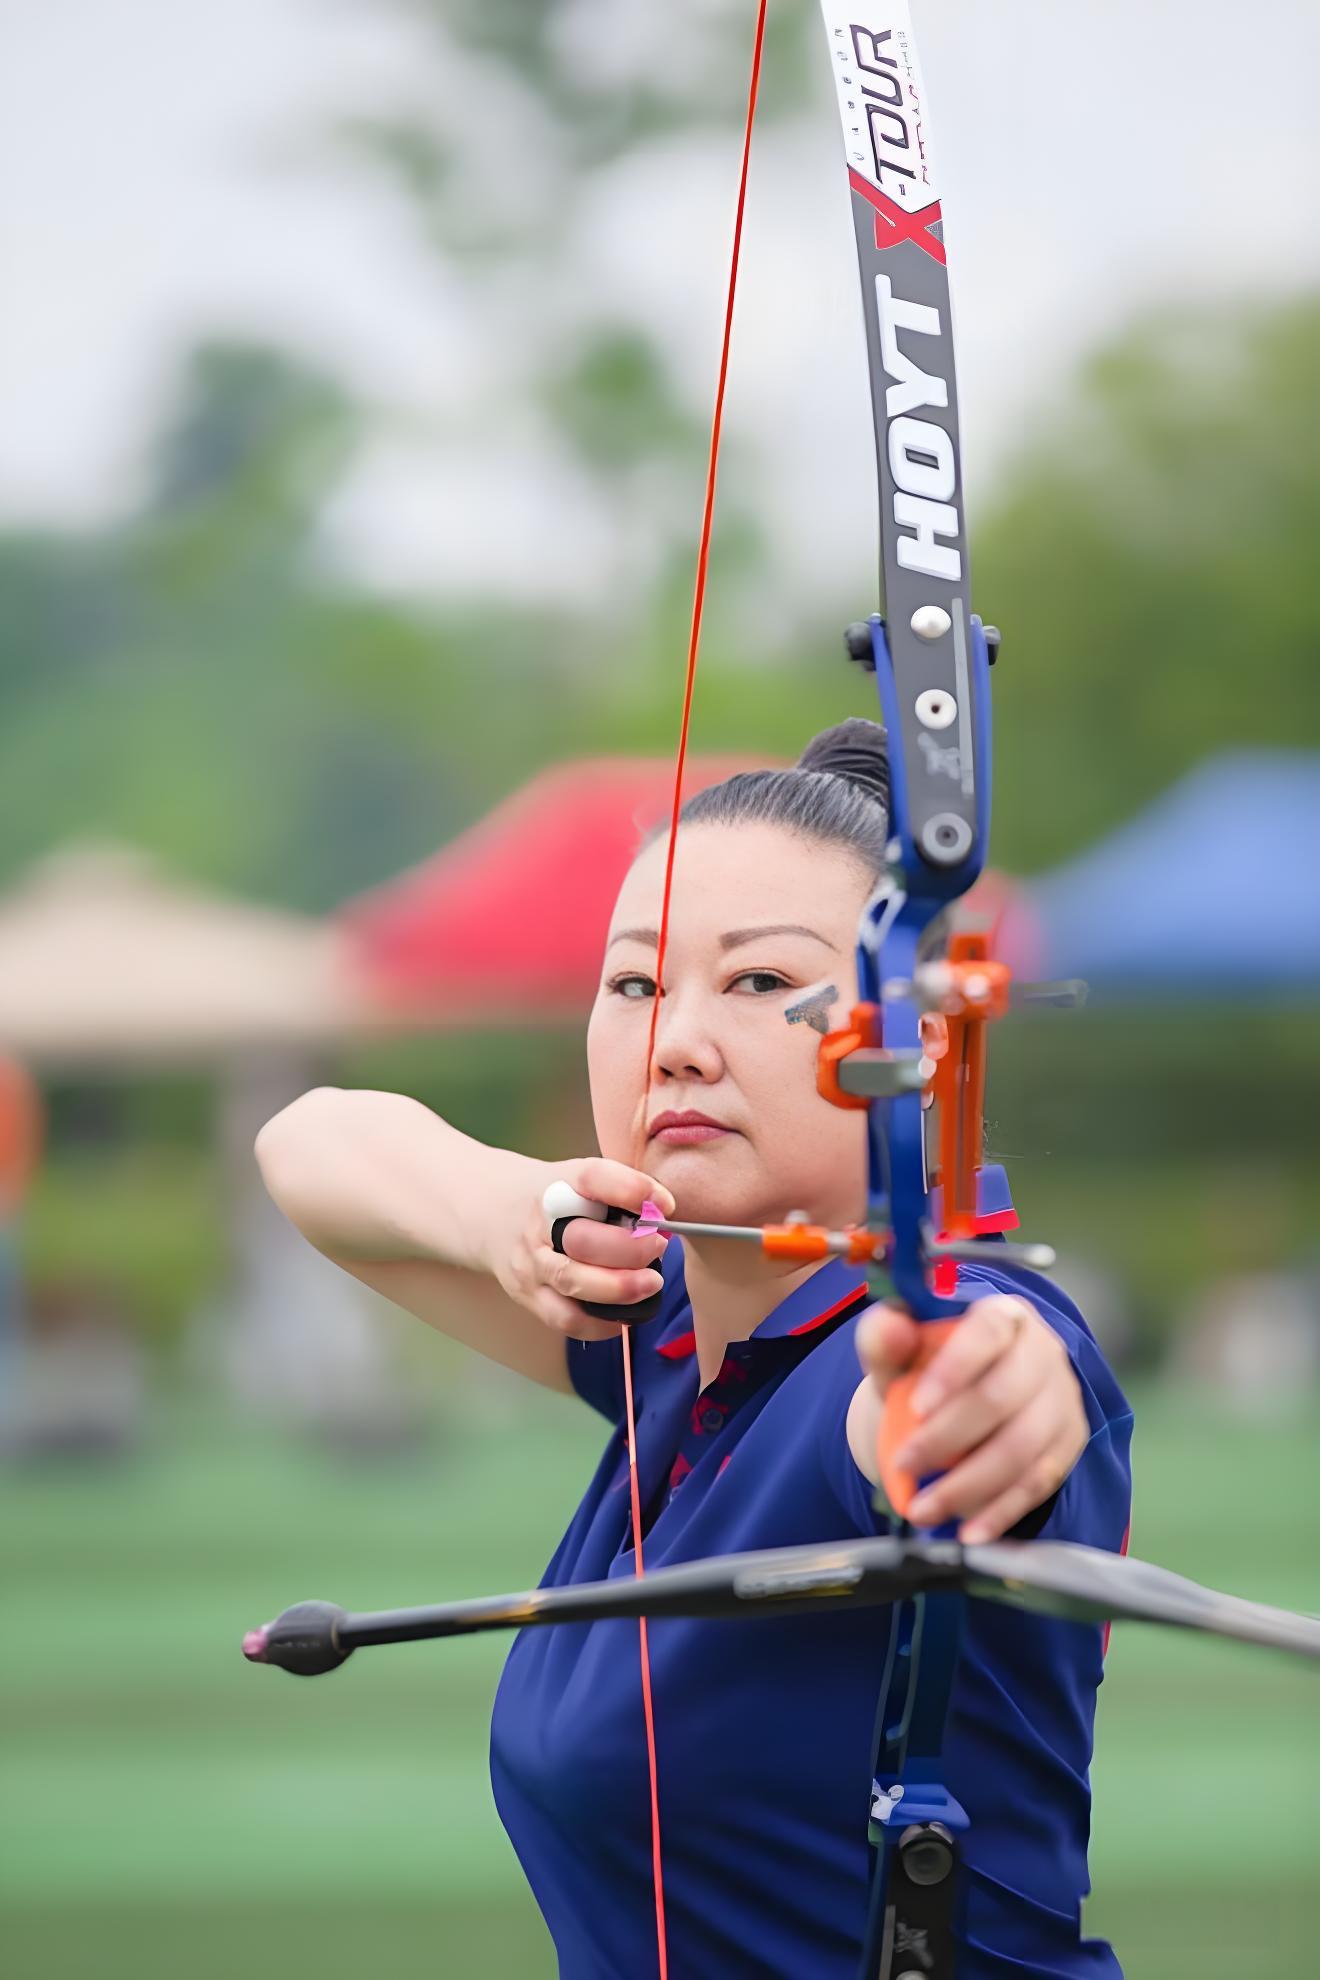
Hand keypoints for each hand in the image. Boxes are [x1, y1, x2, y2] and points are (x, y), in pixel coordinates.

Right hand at [496, 1158, 675, 1340]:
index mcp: (559, 1184)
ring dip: (620, 1288)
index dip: (632, 1190)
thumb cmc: (555, 1199)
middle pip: (584, 1239)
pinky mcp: (527, 1295)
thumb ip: (621, 1192)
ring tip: (651, 1283)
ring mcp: (530, 1262)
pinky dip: (600, 1322)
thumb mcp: (581, 1179)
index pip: (593, 1179)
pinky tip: (624, 1314)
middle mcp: (539, 1223)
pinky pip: (566, 1319)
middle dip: (632, 1249)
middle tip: (659, 1246)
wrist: (492, 1213)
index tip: (665, 1204)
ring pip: (574, 1281)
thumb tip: (666, 1212)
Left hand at [856, 1295, 1088, 1541]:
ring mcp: (1062, 1401)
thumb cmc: (929, 1368)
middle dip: (948, 1439)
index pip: (987, 1335)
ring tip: (922, 1509)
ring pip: (1022, 1450)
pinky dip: (1001, 1512)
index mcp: (1003, 1317)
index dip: (954, 1370)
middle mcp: (1043, 1354)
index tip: (916, 1408)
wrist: (962, 1398)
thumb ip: (885, 1337)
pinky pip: (1039, 1484)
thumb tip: (889, 1327)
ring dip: (969, 1486)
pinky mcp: (1068, 1444)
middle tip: (904, 1465)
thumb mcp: (900, 1349)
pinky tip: (968, 1532)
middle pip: (1003, 1399)